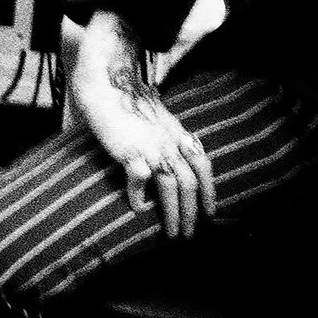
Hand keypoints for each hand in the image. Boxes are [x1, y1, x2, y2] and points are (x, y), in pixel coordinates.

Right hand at [69, 16, 216, 236]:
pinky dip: (140, 198)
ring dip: (175, 214)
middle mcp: (168, 141)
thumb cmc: (124, 101)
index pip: (203, 163)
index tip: (211, 212)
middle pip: (190, 181)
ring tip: (174, 233)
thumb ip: (165, 135)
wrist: (105, 84)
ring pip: (171, 186)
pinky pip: (140, 181)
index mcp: (176, 132)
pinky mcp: (129, 150)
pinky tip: (138, 209)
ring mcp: (150, 146)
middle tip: (191, 234)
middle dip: (193, 211)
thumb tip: (172, 154)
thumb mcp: (155, 116)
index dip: (210, 189)